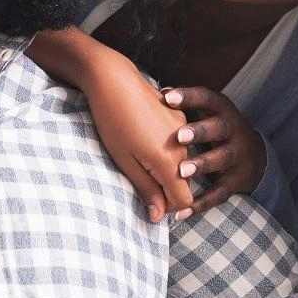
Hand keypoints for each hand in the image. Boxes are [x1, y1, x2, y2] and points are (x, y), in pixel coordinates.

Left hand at [85, 57, 193, 222]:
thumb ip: (146, 190)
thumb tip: (157, 216)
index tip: (149, 204)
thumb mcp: (125, 161)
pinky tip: (142, 137)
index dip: (167, 208)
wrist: (113, 80)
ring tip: (137, 155)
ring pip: (180, 161)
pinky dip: (165, 149)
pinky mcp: (177, 116)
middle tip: (137, 177)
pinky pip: (177, 143)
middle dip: (164, 188)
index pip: (184, 200)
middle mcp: (182, 146)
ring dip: (164, 168)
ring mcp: (181, 129)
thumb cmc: (113, 122)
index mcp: (170, 162)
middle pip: (182, 181)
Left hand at [163, 87, 267, 213]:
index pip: (207, 99)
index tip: (166, 97)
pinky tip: (180, 212)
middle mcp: (234, 131)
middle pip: (218, 129)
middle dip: (199, 132)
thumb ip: (185, 105)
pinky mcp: (236, 182)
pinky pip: (218, 193)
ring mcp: (237, 157)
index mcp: (223, 111)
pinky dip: (200, 203)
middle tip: (179, 136)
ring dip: (202, 165)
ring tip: (182, 171)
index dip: (188, 97)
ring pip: (221, 159)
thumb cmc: (216, 128)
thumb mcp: (208, 113)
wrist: (255, 156)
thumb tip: (158, 92)